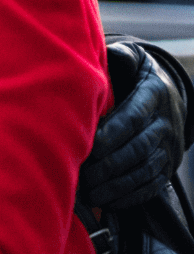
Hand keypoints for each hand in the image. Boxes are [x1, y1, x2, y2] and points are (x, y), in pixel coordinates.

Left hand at [80, 39, 188, 210]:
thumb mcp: (133, 58)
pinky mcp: (167, 166)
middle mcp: (165, 124)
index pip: (134, 116)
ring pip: (144, 170)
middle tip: (84, 174)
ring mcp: (168, 148)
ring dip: (117, 184)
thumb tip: (110, 52)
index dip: (114, 132)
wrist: (169, 92)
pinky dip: (130, 196)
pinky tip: (107, 201)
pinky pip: (151, 185)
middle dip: (110, 164)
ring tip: (90, 193)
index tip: (91, 144)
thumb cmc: (136, 73)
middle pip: (138, 148)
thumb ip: (120, 56)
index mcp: (154, 95)